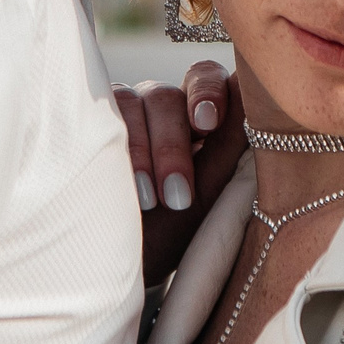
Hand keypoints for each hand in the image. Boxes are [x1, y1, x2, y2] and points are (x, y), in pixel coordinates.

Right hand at [115, 63, 247, 287]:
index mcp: (197, 117)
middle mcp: (160, 109)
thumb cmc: (172, 232)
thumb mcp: (208, 194)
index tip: (207, 124)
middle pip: (167, 96)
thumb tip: (253, 92)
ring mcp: (123, 116)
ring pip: (133, 103)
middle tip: (178, 193)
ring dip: (144, 152)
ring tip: (151, 201)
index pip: (205, 78)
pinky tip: (125, 187)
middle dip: (172, 145)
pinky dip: (118, 150)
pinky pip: (102, 117)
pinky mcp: (90, 127)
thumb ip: (230, 142)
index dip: (207, 92)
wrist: (121, 264)